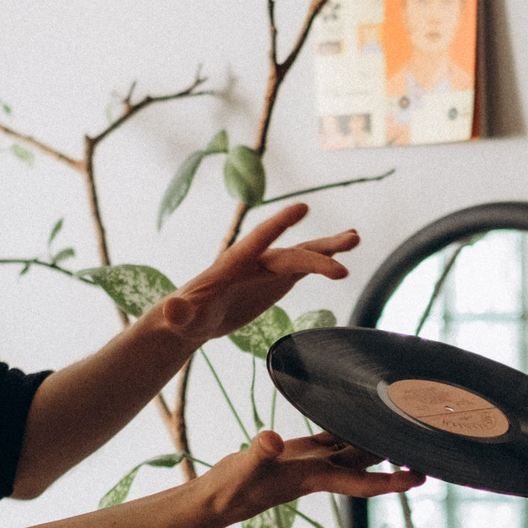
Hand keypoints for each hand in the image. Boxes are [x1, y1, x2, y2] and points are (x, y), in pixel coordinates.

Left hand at [155, 203, 356, 347]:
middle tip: (342, 271)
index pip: (259, 239)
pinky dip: (326, 260)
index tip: (303, 209)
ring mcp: (270, 267)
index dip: (280, 224)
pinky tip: (346, 256)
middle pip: (290, 254)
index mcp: (235, 262)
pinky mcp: (278, 279)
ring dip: (329, 248)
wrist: (194, 317)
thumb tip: (172, 310)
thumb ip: (180, 312)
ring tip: (356, 238)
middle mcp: (257, 259)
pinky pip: (306, 266)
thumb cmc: (186, 316)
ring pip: (304, 253)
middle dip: (316, 259)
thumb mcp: (182, 318)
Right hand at [197, 430, 421, 527]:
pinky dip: (347, 426)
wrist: (216, 500)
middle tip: (428, 439)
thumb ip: (259, 454)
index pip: (363, 483)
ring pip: (353, 446)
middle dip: (397, 454)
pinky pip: (331, 437)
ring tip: (404, 421)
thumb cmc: (232, 490)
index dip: (392, 482)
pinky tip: (358, 412)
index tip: (420, 478)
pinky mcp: (299, 452)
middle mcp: (320, 470)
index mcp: (315, 478)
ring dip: (377, 437)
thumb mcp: (245, 470)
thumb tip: (271, 440)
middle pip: (369, 461)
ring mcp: (311, 461)